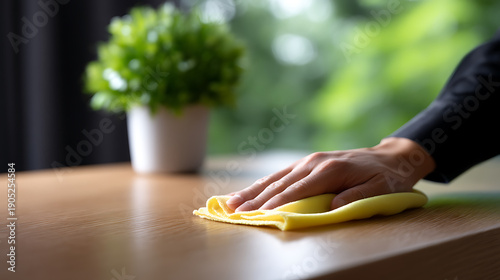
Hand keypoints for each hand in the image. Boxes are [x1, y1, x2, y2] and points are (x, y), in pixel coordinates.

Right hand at [226, 137, 435, 211]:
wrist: (389, 157)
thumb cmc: (386, 178)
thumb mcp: (379, 189)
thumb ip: (354, 198)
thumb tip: (328, 208)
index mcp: (329, 170)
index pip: (296, 191)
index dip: (275, 204)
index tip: (256, 214)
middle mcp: (313, 163)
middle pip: (279, 183)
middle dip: (255, 198)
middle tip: (233, 211)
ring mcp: (308, 160)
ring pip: (275, 177)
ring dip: (252, 190)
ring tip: (231, 201)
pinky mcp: (308, 161)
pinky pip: (281, 173)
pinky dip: (263, 183)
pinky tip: (250, 190)